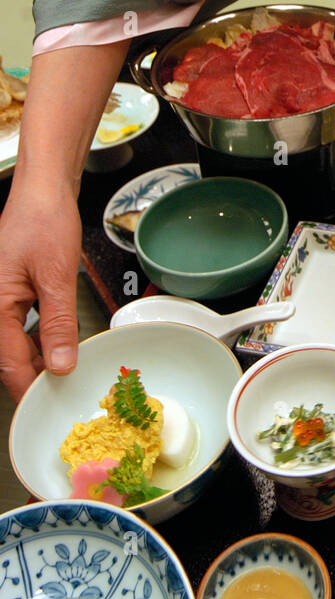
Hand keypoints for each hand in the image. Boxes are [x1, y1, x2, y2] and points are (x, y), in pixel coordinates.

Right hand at [0, 186, 80, 401]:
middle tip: (58, 393)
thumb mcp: (57, 277)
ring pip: (13, 340)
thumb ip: (58, 325)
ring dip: (35, 357)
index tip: (43, 408)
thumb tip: (61, 364)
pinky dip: (36, 336)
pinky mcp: (9, 288)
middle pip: (9, 354)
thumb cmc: (44, 222)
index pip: (8, 363)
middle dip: (32, 376)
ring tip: (60, 371)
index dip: (28, 388)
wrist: (43, 190)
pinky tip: (54, 341)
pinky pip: (18, 323)